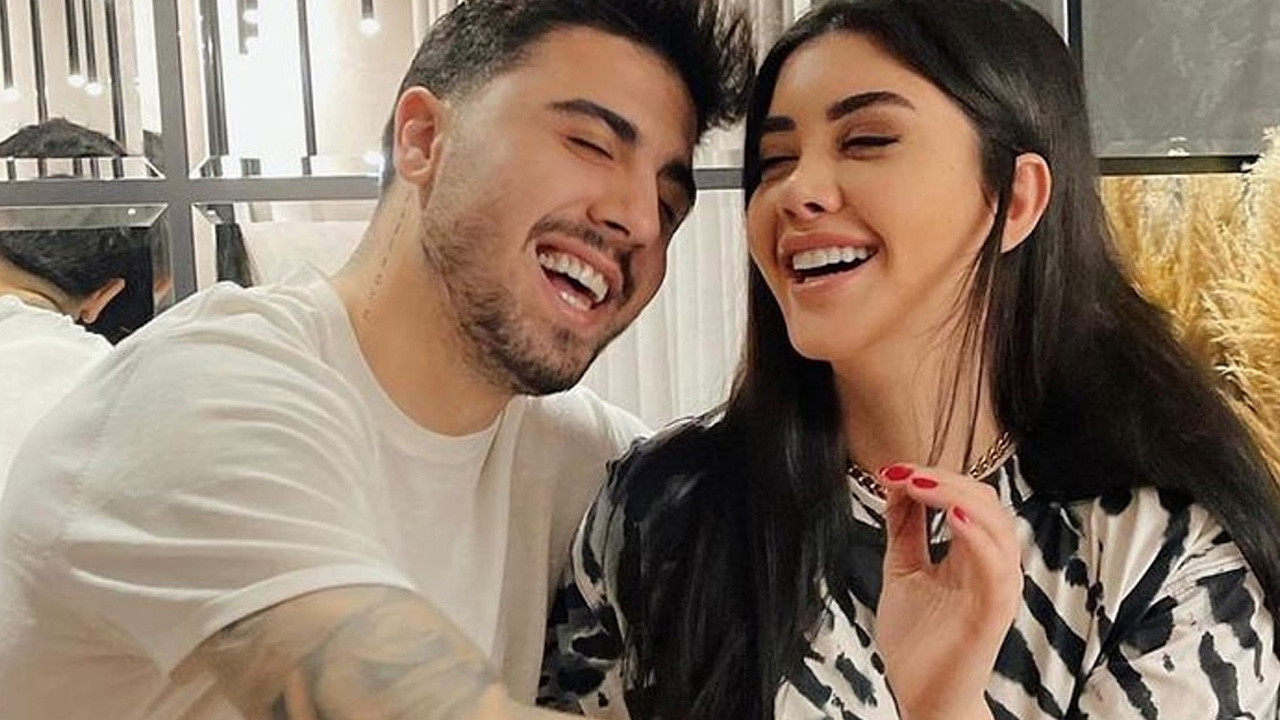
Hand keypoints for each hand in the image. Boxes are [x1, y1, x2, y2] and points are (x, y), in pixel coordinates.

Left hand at [872, 464, 1021, 719]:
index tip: (892, 470)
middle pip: (986, 502)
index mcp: (971, 553)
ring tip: (921, 486)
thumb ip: (905, 529)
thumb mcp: (904, 569)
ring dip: (958, 498)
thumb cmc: (920, 641)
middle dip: (944, 479)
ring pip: (998, 527)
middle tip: (903, 472)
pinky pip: (997, 568)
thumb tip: (897, 483)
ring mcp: (996, 587)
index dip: (933, 477)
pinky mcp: (994, 611)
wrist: (923, 696)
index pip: (965, 497)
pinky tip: (953, 518)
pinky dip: (978, 538)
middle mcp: (990, 565)